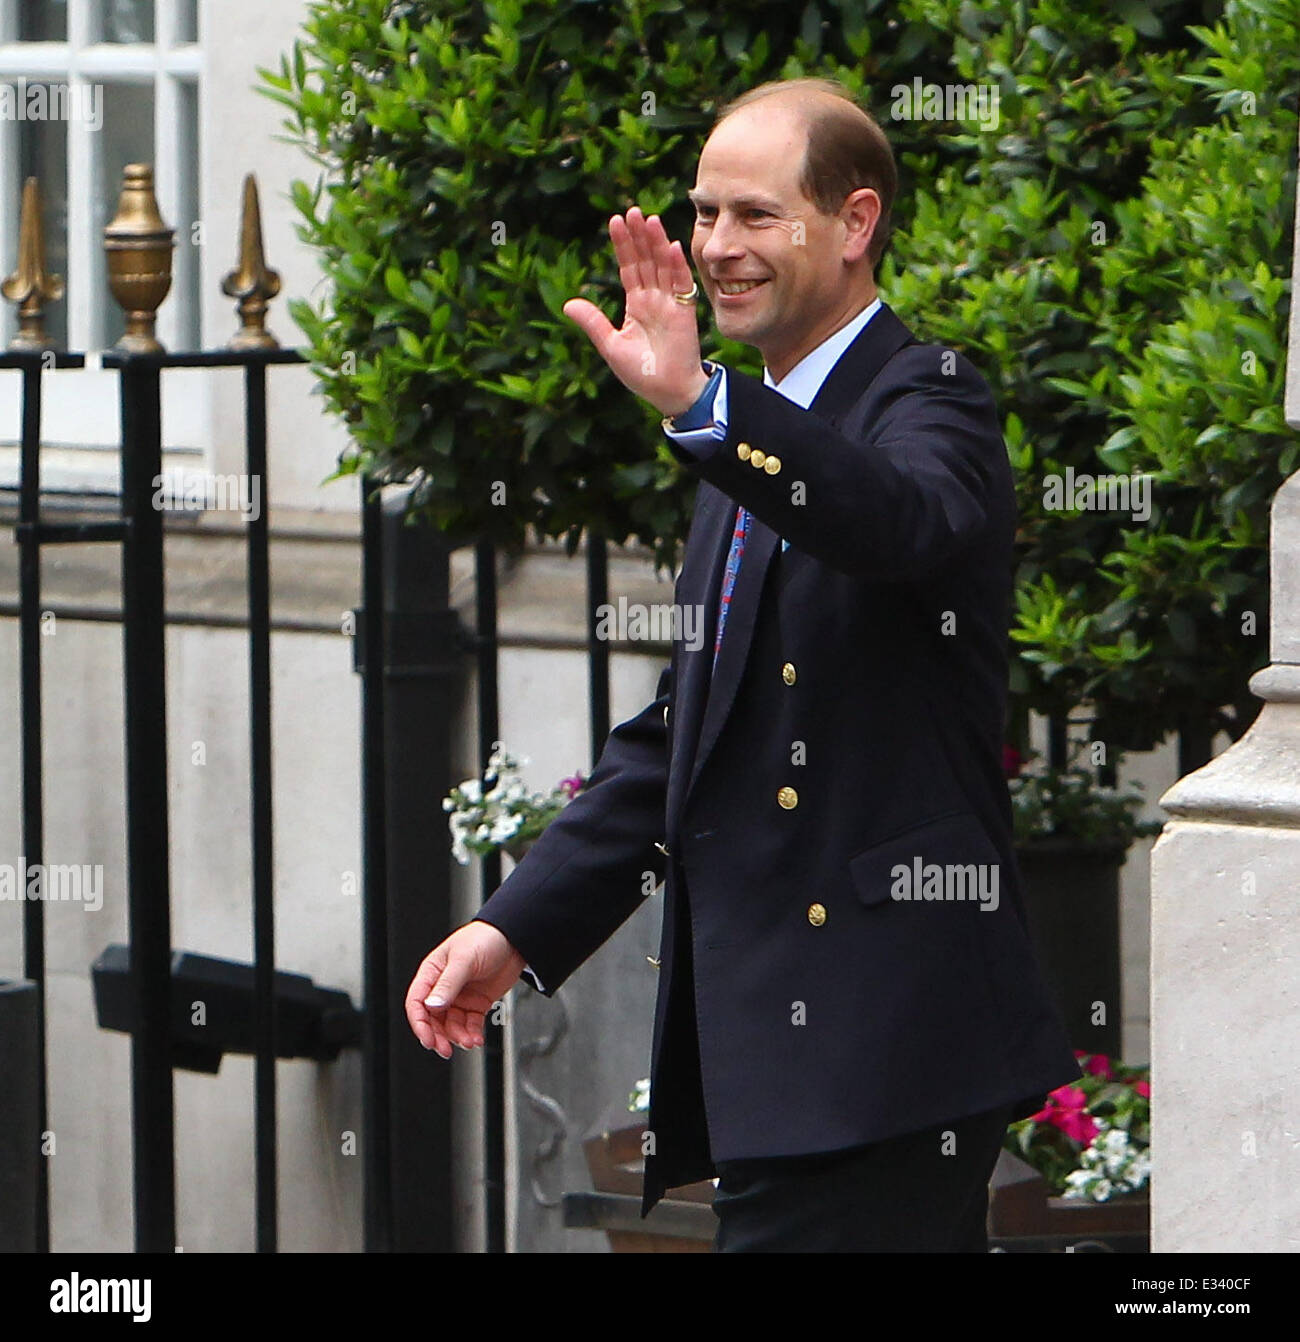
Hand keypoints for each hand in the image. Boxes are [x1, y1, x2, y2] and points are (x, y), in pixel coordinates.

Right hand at [404, 920, 525, 1058]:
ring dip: (458, 1036)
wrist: (515, 938)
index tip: (428, 1039)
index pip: (417, 1002)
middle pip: (432, 1019)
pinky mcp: (477, 1003)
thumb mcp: (464, 959)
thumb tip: (432, 1006)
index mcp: (432, 973)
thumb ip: (448, 984)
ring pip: (451, 1025)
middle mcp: (444, 987)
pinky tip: (476, 1039)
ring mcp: (460, 996)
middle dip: (438, 1036)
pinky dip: (472, 1034)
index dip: (419, 1023)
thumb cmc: (486, 938)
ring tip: (469, 1042)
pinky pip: (470, 1024)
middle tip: (445, 1049)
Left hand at [563, 206, 709, 418]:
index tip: (615, 221)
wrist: (668, 393)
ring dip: (656, 243)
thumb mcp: (610, 346)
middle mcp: (654, 300)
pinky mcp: (684, 313)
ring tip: (648, 219)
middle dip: (638, 237)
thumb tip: (567, 303)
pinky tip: (671, 246)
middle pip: (645, 261)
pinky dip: (676, 266)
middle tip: (631, 210)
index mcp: (636, 306)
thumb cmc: (643, 374)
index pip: (628, 268)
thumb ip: (593, 322)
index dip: (622, 246)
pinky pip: (681, 285)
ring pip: (662, 266)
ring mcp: (670, 304)